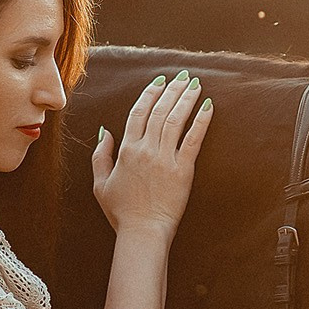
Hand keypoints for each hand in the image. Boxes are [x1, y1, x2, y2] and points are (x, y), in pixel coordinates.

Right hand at [91, 70, 212, 237]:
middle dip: (171, 90)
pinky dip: (201, 121)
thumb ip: (100, 156)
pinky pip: (193, 140)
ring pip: (176, 120)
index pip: (138, 113)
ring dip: (186, 99)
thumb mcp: (101, 183)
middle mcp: (146, 150)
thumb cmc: (122, 212)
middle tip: (181, 76)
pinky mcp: (183, 170)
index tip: (159, 81)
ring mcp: (165, 159)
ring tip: (194, 84)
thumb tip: (105, 131)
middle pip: (160, 111)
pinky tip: (208, 106)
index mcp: (126, 150)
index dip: (149, 94)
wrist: (143, 232)